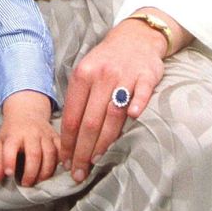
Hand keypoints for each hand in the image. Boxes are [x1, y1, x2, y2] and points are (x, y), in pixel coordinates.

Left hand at [0, 90, 59, 186]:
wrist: (27, 111)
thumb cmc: (13, 131)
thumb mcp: (0, 142)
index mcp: (14, 134)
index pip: (11, 147)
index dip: (9, 161)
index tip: (9, 174)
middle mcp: (31, 133)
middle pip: (34, 154)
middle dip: (31, 173)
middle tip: (26, 184)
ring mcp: (45, 134)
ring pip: (50, 154)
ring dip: (46, 172)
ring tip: (39, 182)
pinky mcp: (55, 136)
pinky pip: (61, 151)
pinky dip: (59, 163)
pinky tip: (53, 172)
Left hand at [59, 16, 173, 183]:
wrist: (134, 38)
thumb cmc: (106, 62)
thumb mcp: (86, 73)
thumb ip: (79, 100)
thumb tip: (67, 137)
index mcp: (83, 75)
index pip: (72, 116)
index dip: (68, 143)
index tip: (65, 162)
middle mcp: (101, 75)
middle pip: (90, 121)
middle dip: (82, 151)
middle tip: (78, 173)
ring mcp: (124, 75)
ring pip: (112, 113)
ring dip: (103, 141)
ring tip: (95, 161)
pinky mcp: (146, 75)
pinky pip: (141, 92)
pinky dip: (137, 104)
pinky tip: (133, 118)